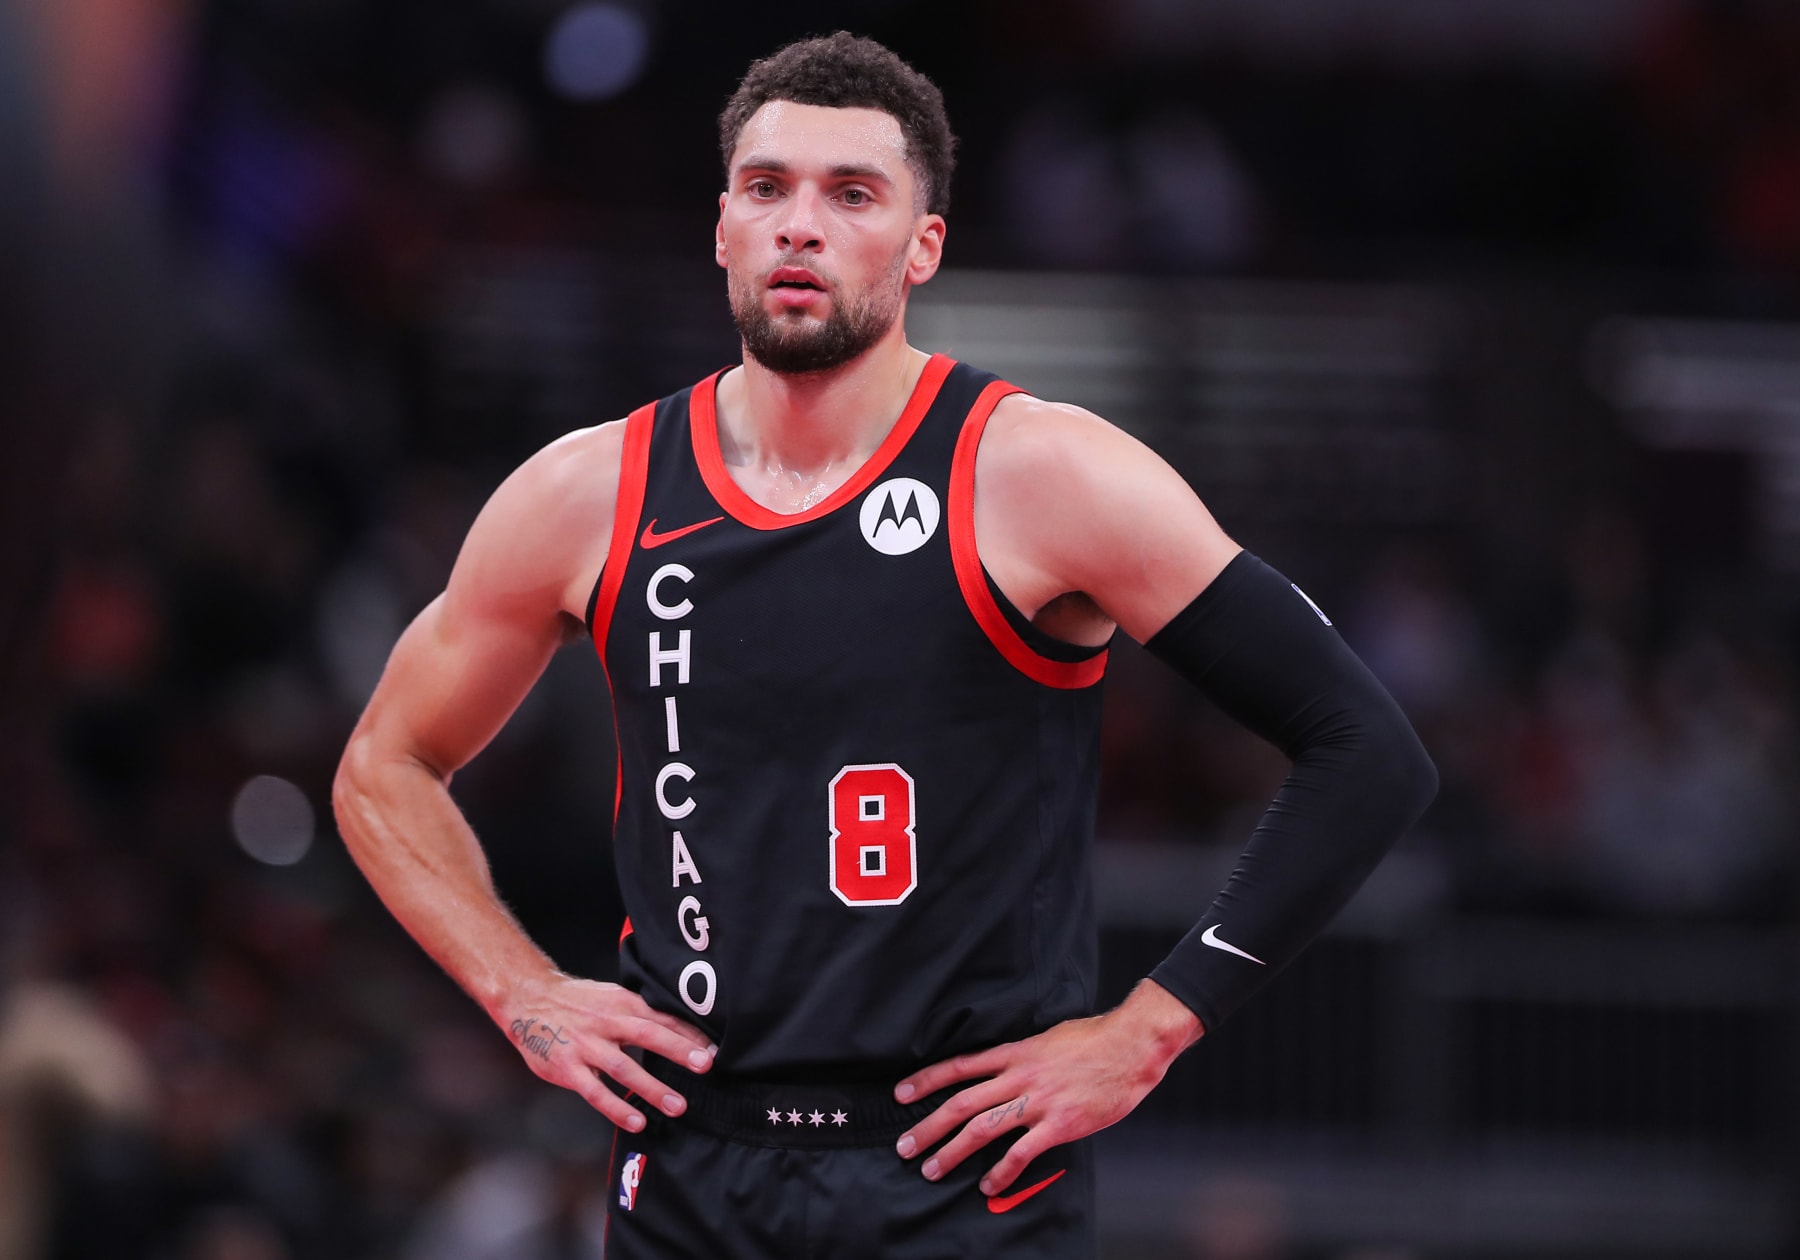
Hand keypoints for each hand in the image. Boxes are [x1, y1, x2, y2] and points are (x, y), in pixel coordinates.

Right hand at [501, 972, 714, 1132]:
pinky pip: (595, 1092)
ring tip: (678, 1105)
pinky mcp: (567, 1069)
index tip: (714, 1050)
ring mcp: (586, 1046)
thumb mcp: (611, 997)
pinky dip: (616, 1108)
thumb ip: (640, 1013)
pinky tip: (637, 1122)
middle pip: (648, 1035)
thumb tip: (680, 1029)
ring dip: (652, 1088)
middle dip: (679, 1051)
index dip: (689, 1033)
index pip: (661, 1018)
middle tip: (707, 1067)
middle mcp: (606, 1022)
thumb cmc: (577, 1002)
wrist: (527, 999)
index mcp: (621, 1003)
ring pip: (624, 1068)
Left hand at [892, 980, 1199, 1194]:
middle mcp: (1020, 1076)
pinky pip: (1021, 1153)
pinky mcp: (1059, 1125)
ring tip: (932, 1168)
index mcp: (1015, 1052)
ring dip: (953, 1151)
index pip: (960, 1067)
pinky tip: (987, 1186)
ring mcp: (1039, 1102)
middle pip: (962, 1103)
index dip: (927, 1080)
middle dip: (929, 1126)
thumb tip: (1003, 1067)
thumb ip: (1023, 1055)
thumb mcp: (1048, 1037)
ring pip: (983, 1128)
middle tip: (905, 1144)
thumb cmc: (1094, 1040)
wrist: (1131, 1047)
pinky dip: (1001, 1172)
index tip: (902, 1094)